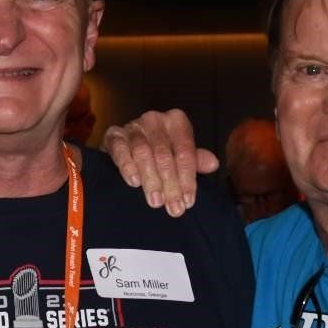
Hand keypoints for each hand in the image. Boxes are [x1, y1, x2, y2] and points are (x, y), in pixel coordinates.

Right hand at [101, 109, 217, 216]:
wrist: (128, 146)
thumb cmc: (160, 152)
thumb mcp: (180, 155)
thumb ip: (195, 161)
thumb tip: (213, 164)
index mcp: (176, 122)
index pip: (185, 151)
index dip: (188, 178)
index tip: (188, 201)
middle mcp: (155, 119)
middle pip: (164, 155)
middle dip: (170, 184)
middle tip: (173, 208)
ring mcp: (133, 126)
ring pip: (143, 153)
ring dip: (150, 180)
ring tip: (156, 201)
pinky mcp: (114, 135)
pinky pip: (120, 150)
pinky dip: (127, 166)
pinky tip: (134, 183)